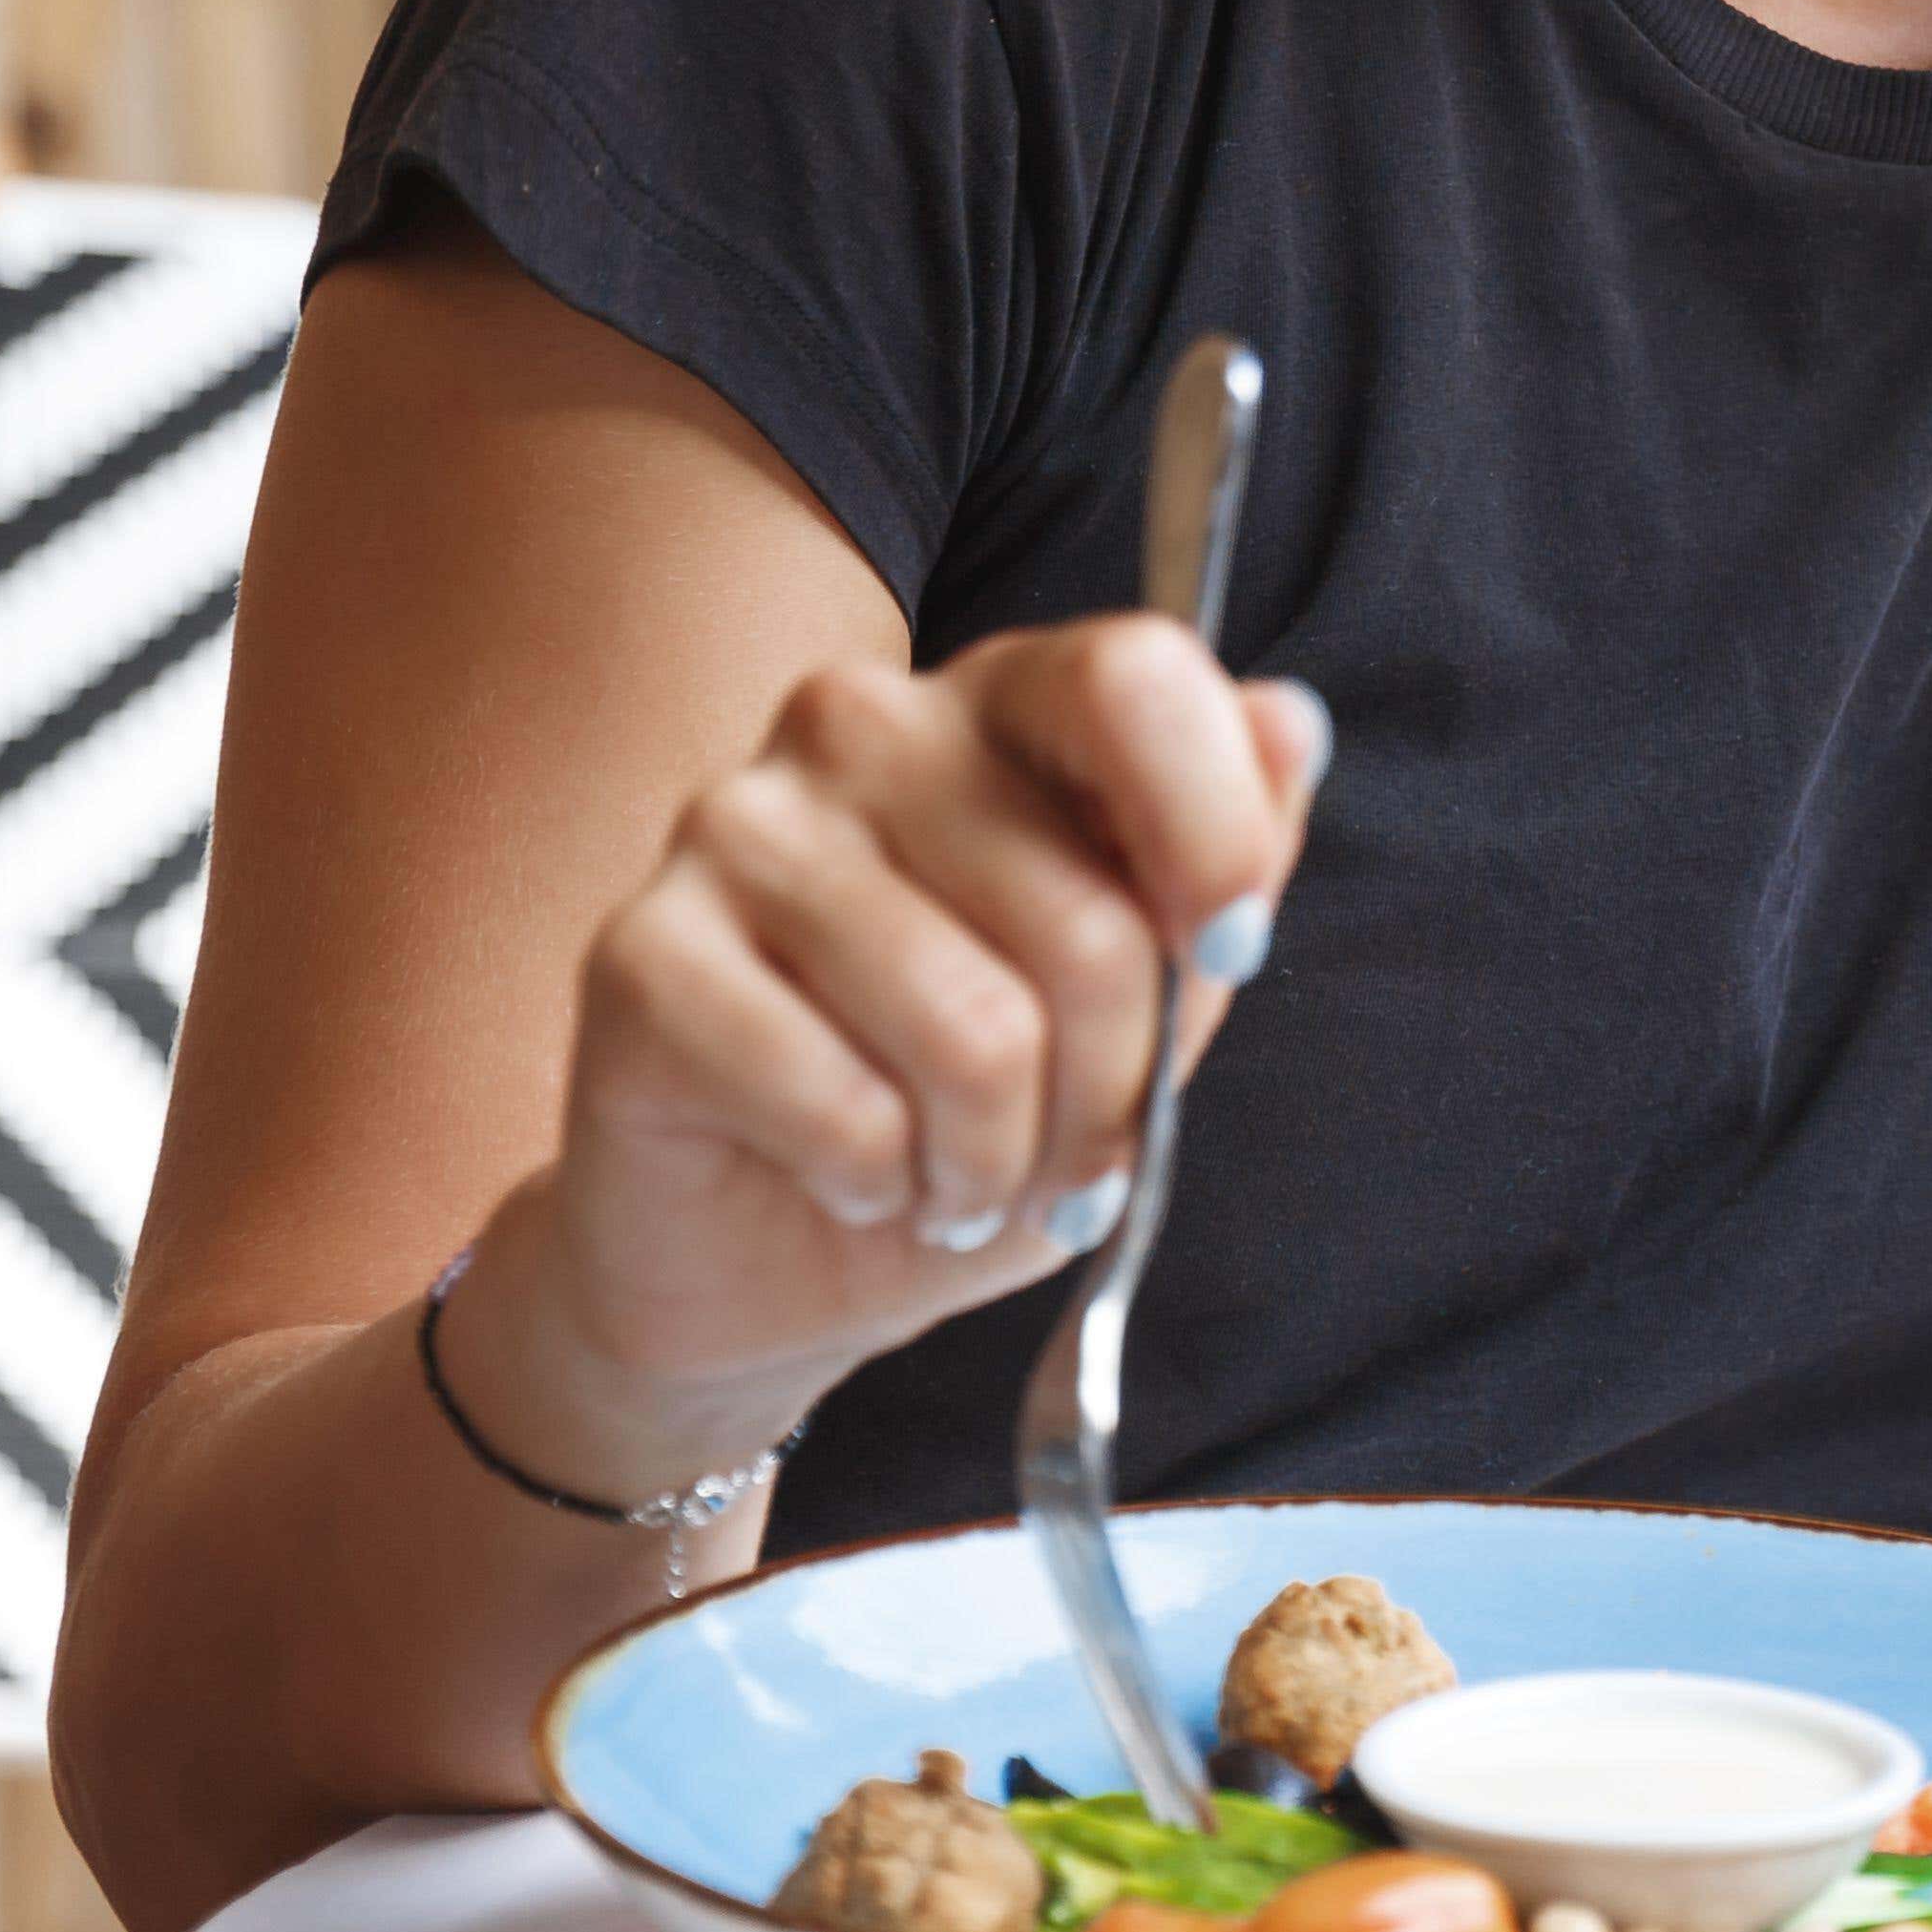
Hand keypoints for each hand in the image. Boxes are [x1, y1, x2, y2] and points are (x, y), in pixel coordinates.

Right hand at [464, 615, 1321, 1492]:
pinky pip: (842, 1106)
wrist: (762, 1253)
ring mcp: (736, 825)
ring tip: (959, 1179)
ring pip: (974, 1032)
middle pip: (1088, 918)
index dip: (1215, 833)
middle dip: (1109, 1096)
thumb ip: (1223, 857)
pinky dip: (883, 1186)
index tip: (1229, 954)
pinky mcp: (641, 954)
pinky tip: (856, 1180)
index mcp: (998, 702)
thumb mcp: (1141, 1000)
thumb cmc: (969, 1108)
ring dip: (995, 1164)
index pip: (1134, 678)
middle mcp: (861, 725)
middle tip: (1066, 1162)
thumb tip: (1291, 719)